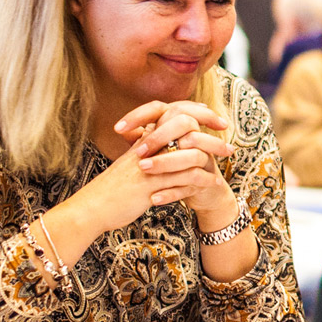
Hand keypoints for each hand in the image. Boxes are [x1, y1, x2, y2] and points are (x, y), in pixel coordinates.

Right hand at [60, 102, 234, 238]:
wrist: (92, 207)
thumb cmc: (113, 187)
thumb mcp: (131, 163)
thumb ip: (148, 151)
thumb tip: (165, 142)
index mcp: (143, 140)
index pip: (174, 116)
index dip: (197, 114)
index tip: (215, 120)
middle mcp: (147, 148)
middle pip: (185, 128)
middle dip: (210, 135)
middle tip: (229, 145)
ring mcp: (150, 166)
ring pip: (189, 154)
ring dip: (212, 157)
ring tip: (226, 162)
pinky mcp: (151, 186)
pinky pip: (184, 179)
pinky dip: (202, 180)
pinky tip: (213, 182)